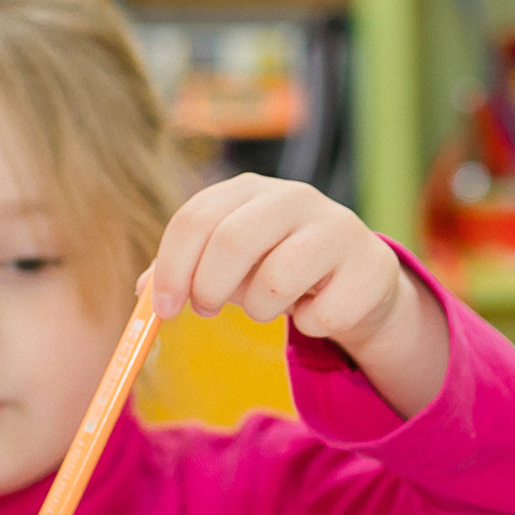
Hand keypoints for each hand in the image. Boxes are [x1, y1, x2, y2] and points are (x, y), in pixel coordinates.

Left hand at [145, 175, 450, 415]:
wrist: (357, 281)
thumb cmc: (279, 266)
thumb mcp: (229, 262)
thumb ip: (184, 272)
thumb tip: (143, 294)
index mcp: (251, 189)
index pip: (196, 218)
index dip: (172, 268)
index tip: (163, 310)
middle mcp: (295, 197)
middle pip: (233, 241)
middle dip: (209, 287)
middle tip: (204, 310)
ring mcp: (337, 228)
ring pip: (276, 281)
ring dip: (259, 309)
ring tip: (267, 306)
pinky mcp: (371, 267)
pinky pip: (320, 315)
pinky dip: (309, 324)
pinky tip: (317, 310)